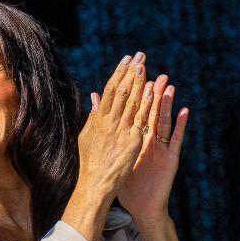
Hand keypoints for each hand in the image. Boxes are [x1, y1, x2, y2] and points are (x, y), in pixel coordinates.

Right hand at [77, 53, 151, 196]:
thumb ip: (93, 116)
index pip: (110, 90)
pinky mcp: (132, 142)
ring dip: (139, 83)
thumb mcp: (87, 136)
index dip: (119, 74)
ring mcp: (120, 132)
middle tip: (139, 55)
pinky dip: (146, 104)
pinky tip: (152, 91)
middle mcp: (109, 123)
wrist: (94, 185)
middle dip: (130, 72)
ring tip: (145, 65)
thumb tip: (94, 97)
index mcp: (98, 120)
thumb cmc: (90, 163)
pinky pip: (141, 120)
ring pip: (131, 102)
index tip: (126, 59)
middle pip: (121, 92)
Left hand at [112, 74, 189, 224]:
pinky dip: (180, 125)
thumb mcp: (118, 156)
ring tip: (168, 85)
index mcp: (137, 138)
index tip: (136, 76)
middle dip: (154, 94)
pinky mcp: (170, 158)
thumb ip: (110, 135)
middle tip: (156, 73)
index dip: (136, 95)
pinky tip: (184, 111)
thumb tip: (98, 117)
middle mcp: (151, 140)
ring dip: (167, 104)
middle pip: (152, 113)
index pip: (137, 112)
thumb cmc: (129, 183)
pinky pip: (175, 139)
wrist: (143, 206)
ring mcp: (162, 148)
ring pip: (164, 122)